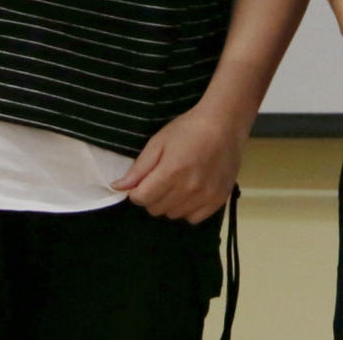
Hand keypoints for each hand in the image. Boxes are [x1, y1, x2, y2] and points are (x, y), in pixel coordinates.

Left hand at [113, 102, 244, 222]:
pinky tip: (191, 193)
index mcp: (171, 172)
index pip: (141, 198)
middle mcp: (188, 188)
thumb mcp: (158, 142)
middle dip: (153, 196)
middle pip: (156, 209)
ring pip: (173, 215)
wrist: (224, 124)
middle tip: (163, 179)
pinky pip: (193, 218)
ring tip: (178, 184)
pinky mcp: (218, 199)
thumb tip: (118, 187)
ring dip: (170, 203)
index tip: (144, 181)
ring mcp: (205, 196)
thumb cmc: (188, 129)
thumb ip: (139, 168)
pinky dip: (188, 209)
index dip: (137, 191)